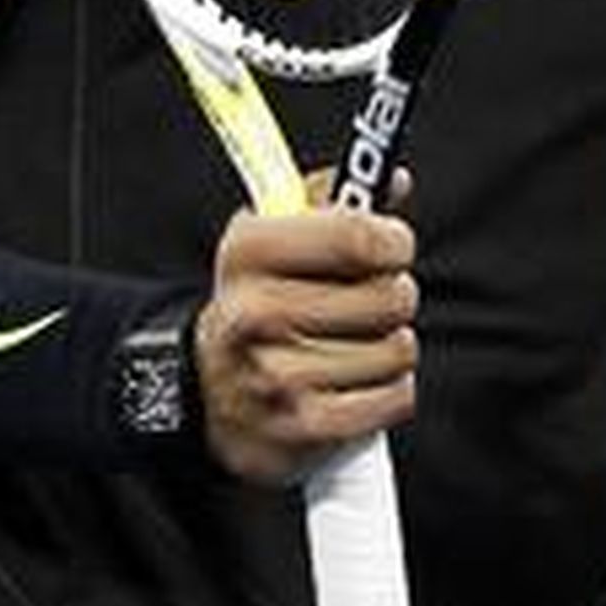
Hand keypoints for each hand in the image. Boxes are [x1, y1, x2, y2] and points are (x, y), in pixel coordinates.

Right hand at [193, 202, 418, 484]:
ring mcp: (275, 375)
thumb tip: (396, 180)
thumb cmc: (260, 300)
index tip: (392, 245)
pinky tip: (364, 380)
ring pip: (396, 350)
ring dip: (393, 346)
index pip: (355, 235)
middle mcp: (253, 311)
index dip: (392, 239)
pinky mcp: (300, 426)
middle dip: (395, 295)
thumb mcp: (276, 234)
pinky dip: (392, 390)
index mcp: (248, 250)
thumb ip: (336, 198)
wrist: (210, 390)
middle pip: (386, 296)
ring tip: (359, 342)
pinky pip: (392, 398)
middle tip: (372, 299)